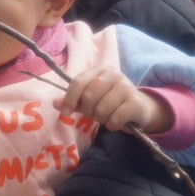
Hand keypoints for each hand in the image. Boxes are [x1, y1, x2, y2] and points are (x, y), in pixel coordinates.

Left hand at [56, 68, 173, 134]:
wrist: (139, 108)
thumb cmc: (110, 101)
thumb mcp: (90, 99)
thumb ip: (72, 100)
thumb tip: (55, 103)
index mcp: (99, 70)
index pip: (78, 82)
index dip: (70, 98)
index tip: (66, 112)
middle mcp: (113, 74)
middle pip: (89, 96)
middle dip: (88, 111)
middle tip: (94, 114)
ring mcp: (126, 86)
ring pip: (102, 109)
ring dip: (101, 119)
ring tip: (107, 117)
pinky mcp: (135, 101)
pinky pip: (115, 118)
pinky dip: (112, 125)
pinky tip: (116, 122)